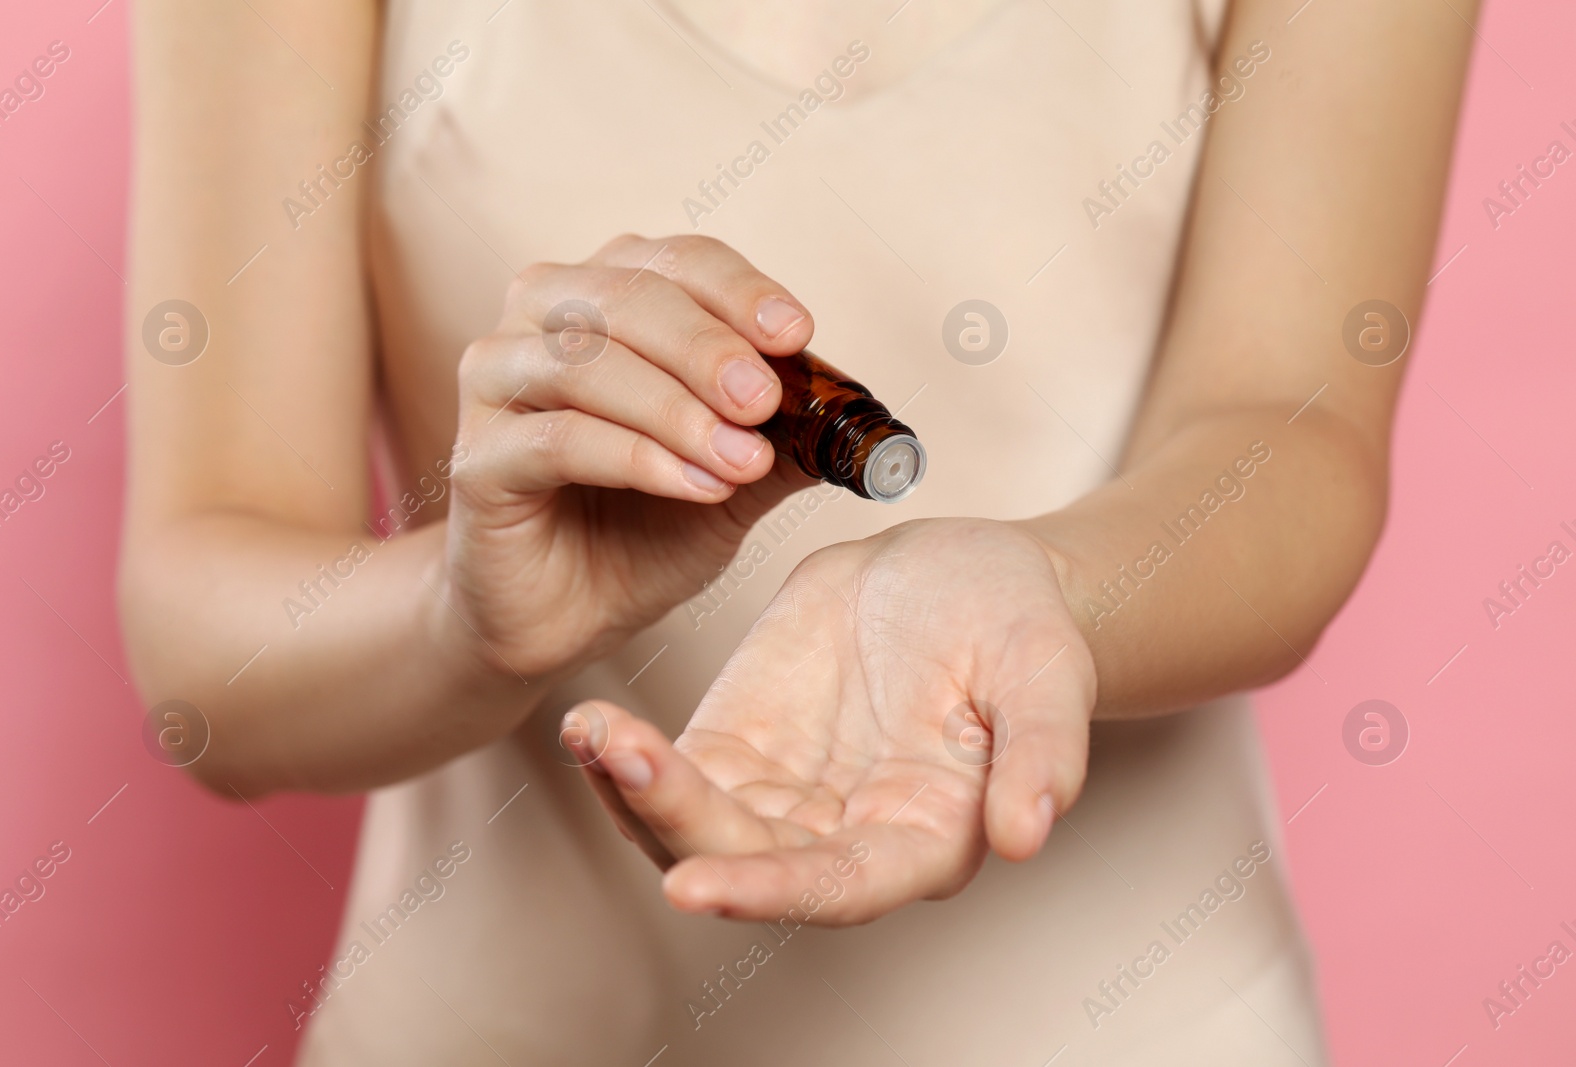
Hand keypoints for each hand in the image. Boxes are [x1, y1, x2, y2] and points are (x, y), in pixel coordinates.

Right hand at [440, 234, 816, 679]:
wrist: (563, 615)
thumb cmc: (640, 529)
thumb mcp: (733, 477)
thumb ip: (784, 439)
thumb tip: (857, 415)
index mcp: (605, 295)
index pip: (676, 261)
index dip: (739, 291)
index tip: (796, 335)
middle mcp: (541, 317)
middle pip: (626, 297)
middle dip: (707, 347)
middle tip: (763, 400)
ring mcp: (497, 380)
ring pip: (586, 363)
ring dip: (676, 410)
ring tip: (740, 460)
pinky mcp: (477, 457)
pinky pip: (557, 439)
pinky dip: (636, 458)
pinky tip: (693, 486)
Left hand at [563, 518, 1097, 924]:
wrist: (965, 573)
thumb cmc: (1019, 625)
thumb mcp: (1047, 671)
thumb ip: (1042, 752)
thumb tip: (1026, 836)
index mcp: (920, 839)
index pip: (837, 888)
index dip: (766, 892)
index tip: (692, 884)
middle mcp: (842, 838)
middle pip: (743, 861)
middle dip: (673, 822)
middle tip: (617, 757)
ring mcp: (783, 796)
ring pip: (692, 826)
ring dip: (633, 792)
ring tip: (592, 732)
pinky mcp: (740, 746)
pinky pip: (671, 770)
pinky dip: (624, 757)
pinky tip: (589, 722)